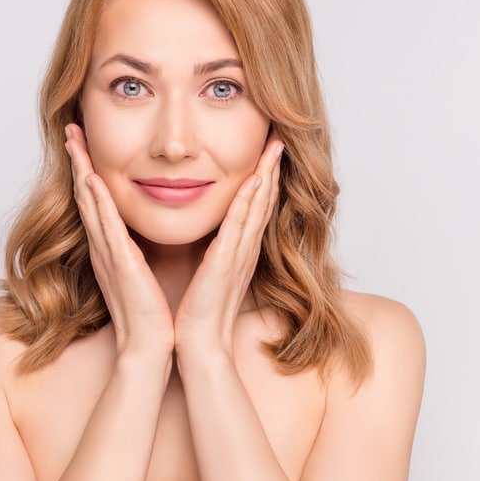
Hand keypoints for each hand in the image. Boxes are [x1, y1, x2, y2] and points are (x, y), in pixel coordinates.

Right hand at [65, 124, 174, 358]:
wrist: (148, 347)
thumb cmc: (150, 315)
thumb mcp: (143, 274)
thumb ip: (138, 254)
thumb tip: (142, 238)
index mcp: (113, 249)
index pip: (97, 203)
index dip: (88, 172)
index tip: (84, 145)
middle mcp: (105, 247)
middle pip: (86, 195)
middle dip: (78, 161)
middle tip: (70, 129)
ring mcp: (108, 254)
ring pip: (90, 203)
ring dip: (81, 170)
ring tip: (73, 140)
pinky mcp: (119, 263)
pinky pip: (105, 226)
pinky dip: (97, 201)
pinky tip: (91, 179)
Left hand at [173, 135, 283, 357]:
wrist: (199, 343)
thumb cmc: (200, 312)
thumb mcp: (210, 274)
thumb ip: (215, 252)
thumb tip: (213, 238)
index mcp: (239, 250)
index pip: (256, 207)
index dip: (265, 177)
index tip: (268, 151)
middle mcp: (244, 249)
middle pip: (264, 200)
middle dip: (272, 167)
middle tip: (279, 137)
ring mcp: (238, 255)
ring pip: (257, 207)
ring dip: (267, 175)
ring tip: (274, 147)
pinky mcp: (226, 263)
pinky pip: (240, 226)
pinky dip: (249, 202)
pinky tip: (255, 180)